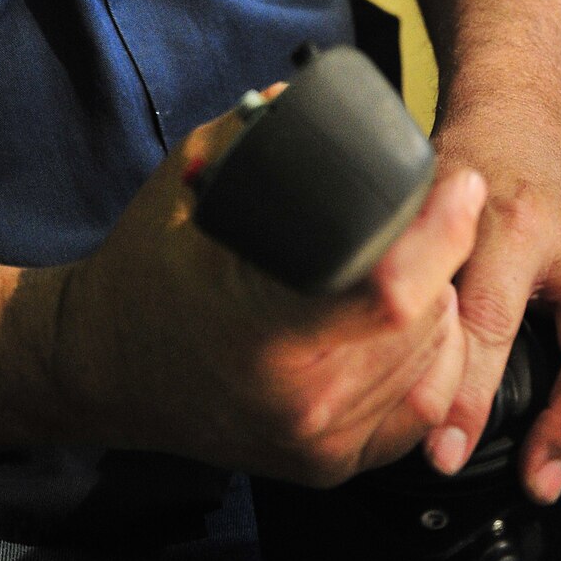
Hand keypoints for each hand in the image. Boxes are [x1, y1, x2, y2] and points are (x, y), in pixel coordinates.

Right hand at [47, 99, 486, 484]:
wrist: (101, 365)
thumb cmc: (144, 268)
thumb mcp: (190, 182)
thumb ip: (250, 134)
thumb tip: (307, 95)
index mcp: (265, 333)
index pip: (392, 292)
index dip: (442, 233)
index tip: (459, 185)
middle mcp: (299, 402)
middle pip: (425, 324)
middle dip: (444, 259)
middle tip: (438, 213)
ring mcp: (317, 444)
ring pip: (430, 367)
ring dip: (440, 308)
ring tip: (422, 262)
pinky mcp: (327, 466)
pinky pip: (414, 412)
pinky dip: (427, 362)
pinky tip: (414, 324)